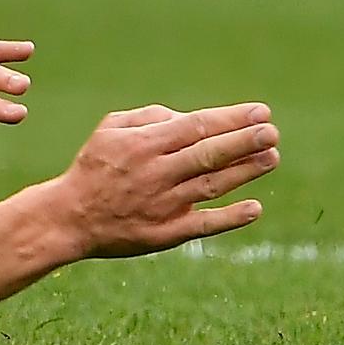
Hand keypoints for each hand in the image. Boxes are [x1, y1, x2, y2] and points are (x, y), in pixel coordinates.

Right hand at [53, 102, 278, 258]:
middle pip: (208, 153)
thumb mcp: (111, 129)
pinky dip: (230, 217)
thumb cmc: (95, 166)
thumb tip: (188, 117)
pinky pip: (203, 224)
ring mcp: (163, 204)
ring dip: (245, 172)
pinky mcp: (167, 233)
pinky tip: (255, 207)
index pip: (196, 126)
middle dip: (244, 141)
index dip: (231, 119)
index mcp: (144, 144)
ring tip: (272, 157)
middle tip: (272, 132)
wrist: (70, 217)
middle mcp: (157, 172)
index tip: (260, 111)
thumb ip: (150, 116)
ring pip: (211, 185)